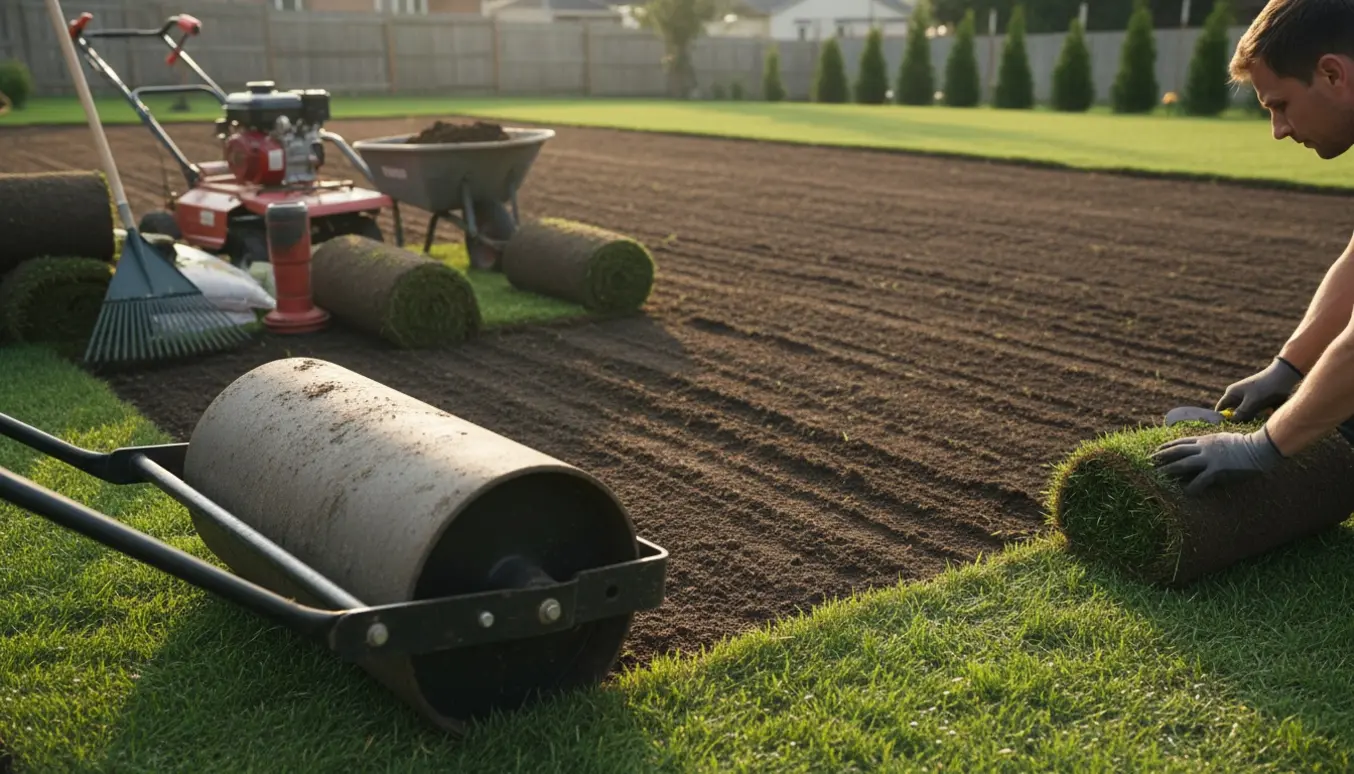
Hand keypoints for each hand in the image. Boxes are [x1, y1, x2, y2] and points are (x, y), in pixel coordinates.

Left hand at [1150, 427, 1284, 494]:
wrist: (1260, 447)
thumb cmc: (1245, 444)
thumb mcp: (1223, 439)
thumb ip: (1210, 444)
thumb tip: (1200, 451)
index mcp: (1205, 440)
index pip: (1180, 443)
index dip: (1166, 447)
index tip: (1155, 452)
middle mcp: (1204, 447)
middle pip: (1176, 451)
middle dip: (1161, 458)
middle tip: (1148, 463)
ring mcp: (1210, 458)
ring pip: (1183, 464)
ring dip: (1168, 470)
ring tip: (1157, 476)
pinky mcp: (1218, 470)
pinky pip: (1200, 480)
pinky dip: (1192, 487)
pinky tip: (1185, 493)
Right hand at [1215, 357, 1302, 420]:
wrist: (1283, 376)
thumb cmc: (1265, 387)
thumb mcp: (1252, 401)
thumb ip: (1241, 412)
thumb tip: (1232, 420)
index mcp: (1232, 393)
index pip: (1221, 408)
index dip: (1221, 418)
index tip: (1227, 428)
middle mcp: (1237, 396)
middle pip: (1233, 412)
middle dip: (1239, 420)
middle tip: (1248, 425)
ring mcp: (1247, 398)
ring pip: (1245, 413)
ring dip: (1252, 417)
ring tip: (1262, 416)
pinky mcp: (1257, 400)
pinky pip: (1255, 411)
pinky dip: (1260, 414)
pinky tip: (1268, 412)